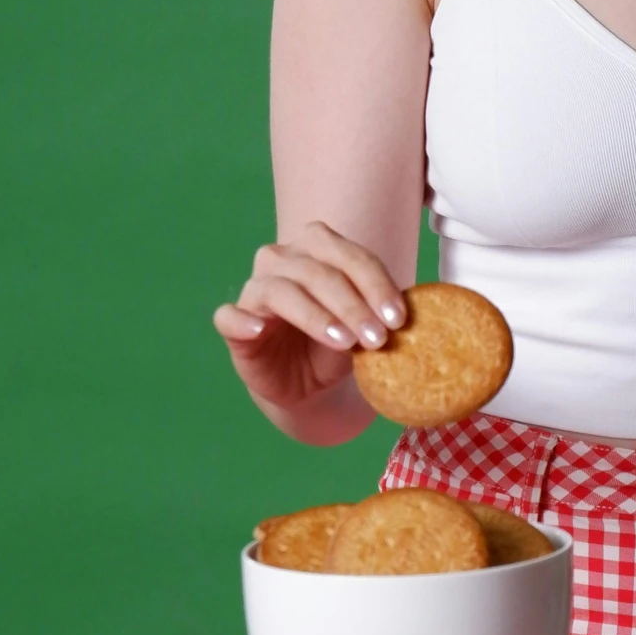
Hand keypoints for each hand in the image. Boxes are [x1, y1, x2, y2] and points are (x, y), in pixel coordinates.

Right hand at [213, 222, 406, 425]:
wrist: (307, 385)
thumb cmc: (338, 344)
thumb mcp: (365, 327)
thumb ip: (381, 313)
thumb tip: (406, 316)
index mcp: (318, 249)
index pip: (350, 256)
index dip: (376, 284)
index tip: (398, 318)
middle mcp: (283, 260)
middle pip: (318, 271)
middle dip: (353, 305)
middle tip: (378, 338)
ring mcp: (255, 290)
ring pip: (280, 290)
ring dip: (316, 316)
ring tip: (344, 343)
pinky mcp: (235, 325)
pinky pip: (229, 316)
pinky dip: (241, 320)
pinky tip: (258, 330)